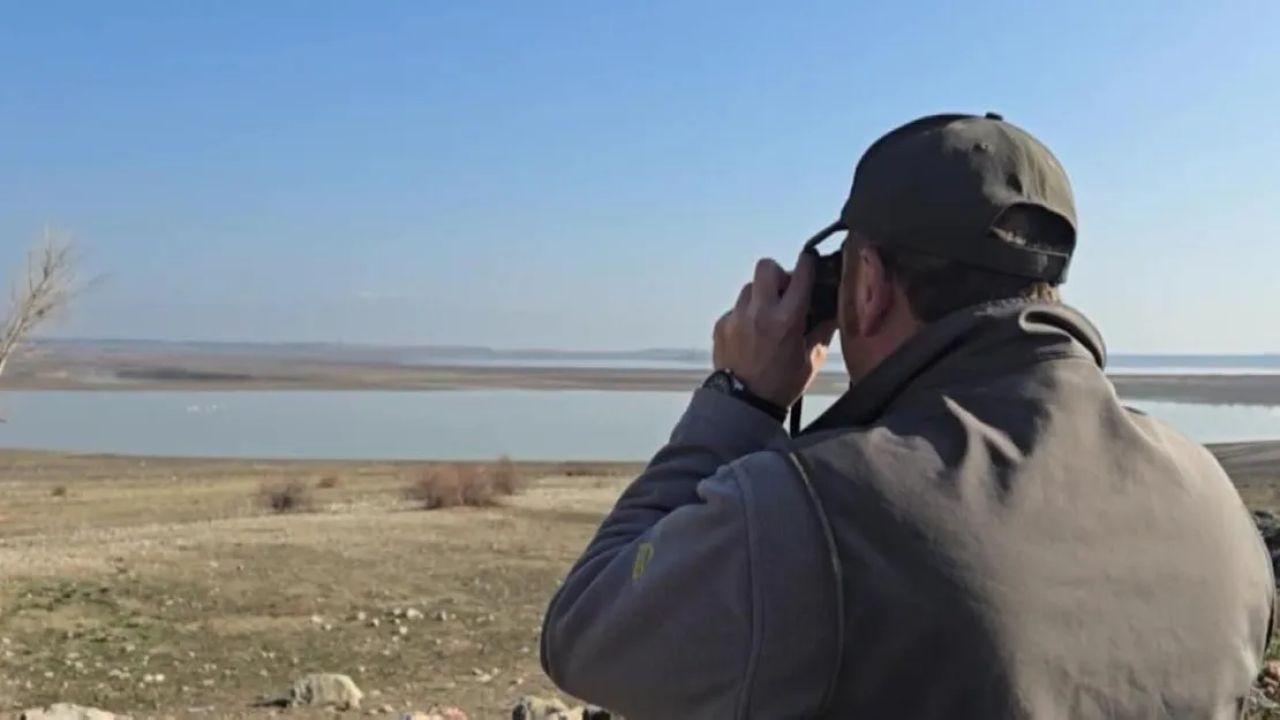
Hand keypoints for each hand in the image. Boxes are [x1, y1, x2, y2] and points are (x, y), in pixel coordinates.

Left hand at [712, 252, 837, 408]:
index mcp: (787, 319)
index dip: (808, 262)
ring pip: (749, 287)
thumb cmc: (781, 386)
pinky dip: (745, 316)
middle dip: (778, 273)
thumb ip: (822, 330)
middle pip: (766, 267)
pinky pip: (736, 309)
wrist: (743, 405)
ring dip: (761, 295)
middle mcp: (759, 312)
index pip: (800, 275)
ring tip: (767, 317)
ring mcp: (736, 317)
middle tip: (785, 291)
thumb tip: (832, 310)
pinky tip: (751, 335)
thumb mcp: (811, 360)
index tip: (810, 260)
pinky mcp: (721, 326)